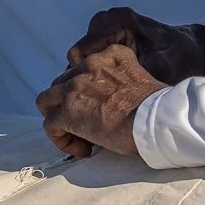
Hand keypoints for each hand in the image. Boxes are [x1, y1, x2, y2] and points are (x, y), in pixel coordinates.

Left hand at [35, 44, 166, 158]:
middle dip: (70, 105)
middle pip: (62, 83)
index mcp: (109, 55)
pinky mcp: (68, 112)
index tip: (98, 108)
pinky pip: (50, 126)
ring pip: (47, 101)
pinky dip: (62, 140)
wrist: (158, 121)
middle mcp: (88, 65)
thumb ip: (120, 79)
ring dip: (58, 118)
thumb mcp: (141, 77)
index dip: (85, 91)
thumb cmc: (158, 107)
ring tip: (77, 136)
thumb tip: (112, 99)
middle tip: (87, 124)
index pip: (82, 68)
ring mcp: (75, 88)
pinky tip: (83, 150)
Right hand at [67, 7, 204, 86]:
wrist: (191, 50)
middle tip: (102, 98)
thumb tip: (108, 94)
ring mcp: (107, 23)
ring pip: (82, 56)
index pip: (79, 52)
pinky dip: (97, 69)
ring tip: (109, 92)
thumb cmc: (178, 59)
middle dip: (85, 76)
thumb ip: (133, 77)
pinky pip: (91, 54)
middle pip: (78, 54)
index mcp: (119, 21)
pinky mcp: (108, 32)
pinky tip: (113, 84)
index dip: (81, 78)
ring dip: (91, 74)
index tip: (93, 98)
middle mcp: (109, 18)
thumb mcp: (159, 69)